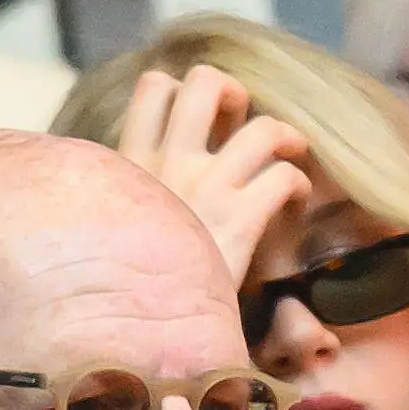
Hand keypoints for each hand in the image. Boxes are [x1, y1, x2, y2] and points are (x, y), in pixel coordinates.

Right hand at [114, 65, 314, 290]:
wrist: (137, 326)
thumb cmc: (130, 280)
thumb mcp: (112, 224)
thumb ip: (133, 193)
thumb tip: (157, 180)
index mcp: (131, 162)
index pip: (153, 86)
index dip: (184, 91)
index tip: (200, 120)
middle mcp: (168, 165)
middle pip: (206, 83)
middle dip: (234, 93)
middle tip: (243, 123)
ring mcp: (205, 189)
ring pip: (261, 129)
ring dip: (284, 137)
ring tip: (288, 156)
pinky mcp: (238, 221)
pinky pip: (283, 177)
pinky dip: (296, 184)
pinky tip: (292, 202)